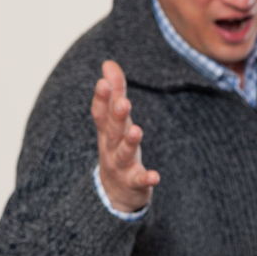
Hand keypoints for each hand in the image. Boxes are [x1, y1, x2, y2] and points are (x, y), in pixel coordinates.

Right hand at [93, 60, 159, 211]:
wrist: (114, 192)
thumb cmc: (116, 147)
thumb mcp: (114, 121)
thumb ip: (114, 92)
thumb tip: (108, 63)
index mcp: (107, 130)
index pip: (101, 112)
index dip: (101, 98)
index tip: (103, 82)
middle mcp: (111, 146)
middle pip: (112, 130)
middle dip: (117, 116)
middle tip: (124, 102)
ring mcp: (121, 165)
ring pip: (123, 153)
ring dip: (130, 142)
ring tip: (137, 131)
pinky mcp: (133, 182)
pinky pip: (139, 180)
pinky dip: (146, 178)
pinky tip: (155, 176)